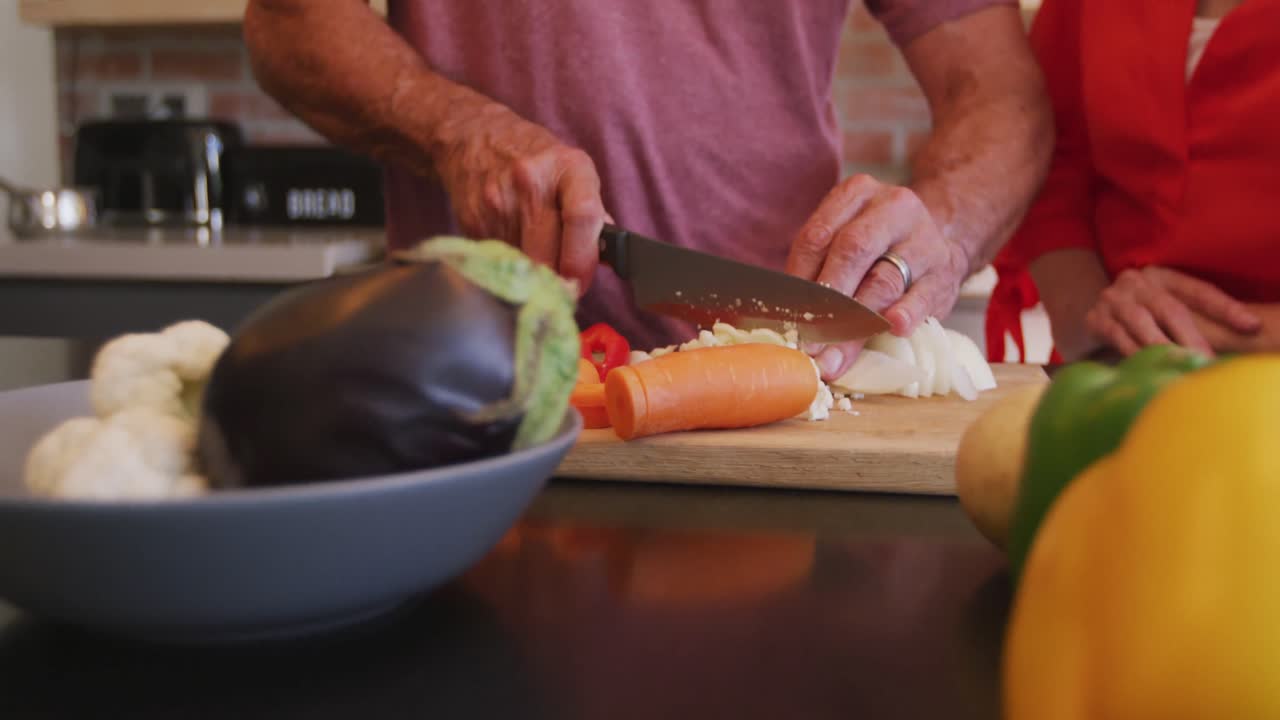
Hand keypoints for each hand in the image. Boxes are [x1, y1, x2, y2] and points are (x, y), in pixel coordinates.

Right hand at [436, 104, 608, 293]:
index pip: (582, 216)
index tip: (580, 282)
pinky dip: (511, 263)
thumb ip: (592, 212)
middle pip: (547, 252)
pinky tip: (513, 244)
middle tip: (562, 289)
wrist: (473, 136)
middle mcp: (531, 181)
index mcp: (567, 167)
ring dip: (533, 272)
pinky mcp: (474, 220)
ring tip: (537, 257)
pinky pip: (500, 258)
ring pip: (523, 262)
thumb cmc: (535, 157)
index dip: (583, 259)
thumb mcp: (572, 170)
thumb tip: (607, 258)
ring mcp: (498, 201)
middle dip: (557, 280)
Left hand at [786, 174, 967, 379]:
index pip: (818, 236)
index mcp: (857, 194)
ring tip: (835, 354)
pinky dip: (905, 313)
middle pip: (851, 252)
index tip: (787, 318)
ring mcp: (923, 238)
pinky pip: (922, 295)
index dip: (798, 281)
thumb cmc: (878, 248)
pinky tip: (893, 328)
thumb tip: (786, 322)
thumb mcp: (847, 240)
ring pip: (884, 279)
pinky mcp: (945, 271)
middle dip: (826, 300)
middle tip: (808, 341)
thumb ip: (818, 271)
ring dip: (856, 322)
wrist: (939, 242)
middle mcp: (893, 207)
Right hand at [1085, 266, 1260, 355]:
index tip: (1250, 325)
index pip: (1197, 290)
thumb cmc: (1138, 314)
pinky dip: (1135, 353)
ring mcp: (1112, 299)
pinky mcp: (1094, 319)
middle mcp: (1135, 281)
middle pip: (1169, 308)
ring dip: (1163, 347)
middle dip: (1192, 337)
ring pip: (1142, 323)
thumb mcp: (1166, 307)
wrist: (1089, 313)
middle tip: (1208, 360)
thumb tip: (1248, 327)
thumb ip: (1198, 315)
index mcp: (1160, 274)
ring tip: (1181, 365)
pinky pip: (1118, 337)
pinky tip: (1149, 367)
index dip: (1225, 307)